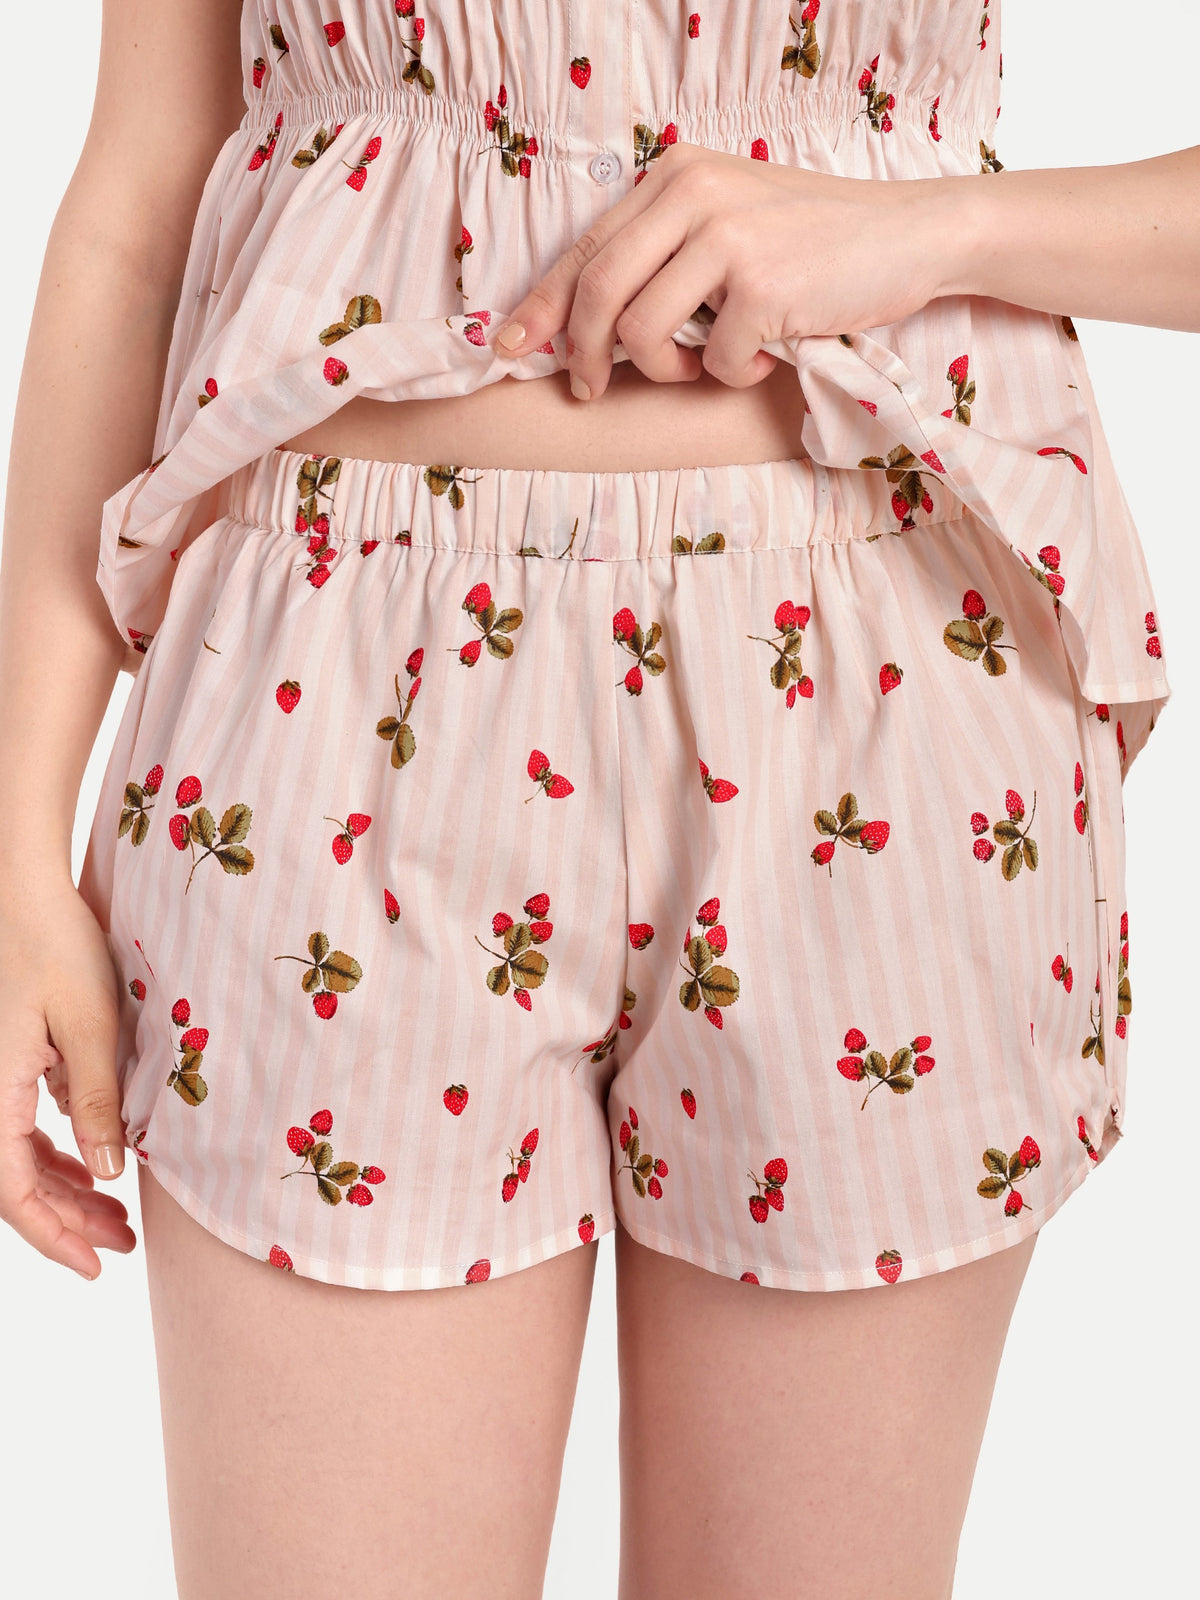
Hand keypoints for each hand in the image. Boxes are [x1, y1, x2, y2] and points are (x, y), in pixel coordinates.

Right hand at [0, 878, 136, 1278]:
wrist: (25, 892)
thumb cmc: (55, 945)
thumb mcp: (90, 1024)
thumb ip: (96, 1099)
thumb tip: (109, 1171)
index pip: (11, 1190)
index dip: (52, 1235)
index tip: (95, 1264)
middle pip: (16, 1183)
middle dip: (68, 1220)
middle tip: (122, 1245)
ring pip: (20, 1158)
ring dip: (67, 1190)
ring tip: (118, 1217)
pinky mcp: (9, 1062)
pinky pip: (25, 1126)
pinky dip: (59, 1153)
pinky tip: (95, 1162)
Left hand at [491, 139, 961, 400]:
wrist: (908, 234)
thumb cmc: (814, 242)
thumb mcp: (728, 224)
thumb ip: (664, 254)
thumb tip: (586, 325)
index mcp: (675, 176)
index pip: (587, 249)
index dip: (540, 307)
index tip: (508, 349)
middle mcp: (692, 193)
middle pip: (597, 292)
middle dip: (582, 354)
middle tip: (590, 388)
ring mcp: (726, 236)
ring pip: (642, 331)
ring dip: (664, 371)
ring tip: (701, 367)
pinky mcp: (761, 283)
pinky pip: (713, 360)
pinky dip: (732, 375)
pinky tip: (764, 354)